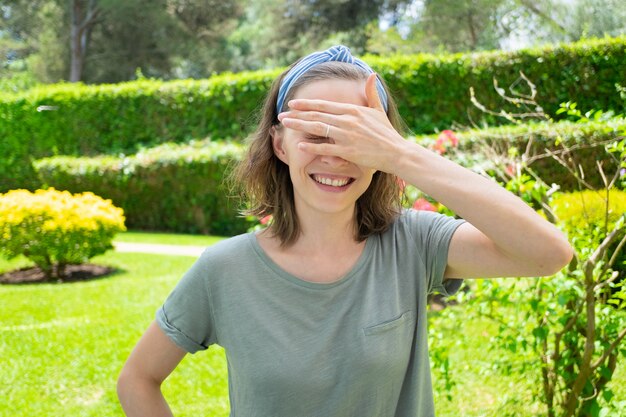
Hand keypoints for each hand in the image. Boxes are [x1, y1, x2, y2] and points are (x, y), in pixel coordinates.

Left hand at [277, 73, 408, 173]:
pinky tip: (299, 145)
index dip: (306, 104)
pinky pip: (325, 148)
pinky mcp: (348, 151)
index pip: (324, 105)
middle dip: (296, 115)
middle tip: (281, 115)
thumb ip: (371, 93)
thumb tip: (372, 75)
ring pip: (317, 128)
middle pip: (316, 115)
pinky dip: (312, 146)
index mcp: (353, 110)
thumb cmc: (386, 133)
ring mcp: (347, 135)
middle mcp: (347, 120)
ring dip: (299, 126)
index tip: (292, 103)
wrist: (396, 152)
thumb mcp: (379, 110)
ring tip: (285, 125)